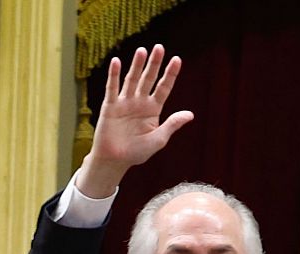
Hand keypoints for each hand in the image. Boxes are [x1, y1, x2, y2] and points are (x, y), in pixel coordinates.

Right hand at [76, 44, 194, 198]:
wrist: (115, 161)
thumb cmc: (136, 152)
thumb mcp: (158, 139)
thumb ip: (172, 125)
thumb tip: (190, 114)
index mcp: (153, 109)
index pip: (164, 88)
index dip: (170, 74)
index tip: (177, 60)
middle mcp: (139, 102)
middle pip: (148, 79)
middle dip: (154, 64)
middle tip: (159, 47)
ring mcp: (124, 102)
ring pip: (132, 80)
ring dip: (136, 65)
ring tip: (142, 50)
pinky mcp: (110, 106)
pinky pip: (112, 88)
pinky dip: (113, 75)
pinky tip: (116, 62)